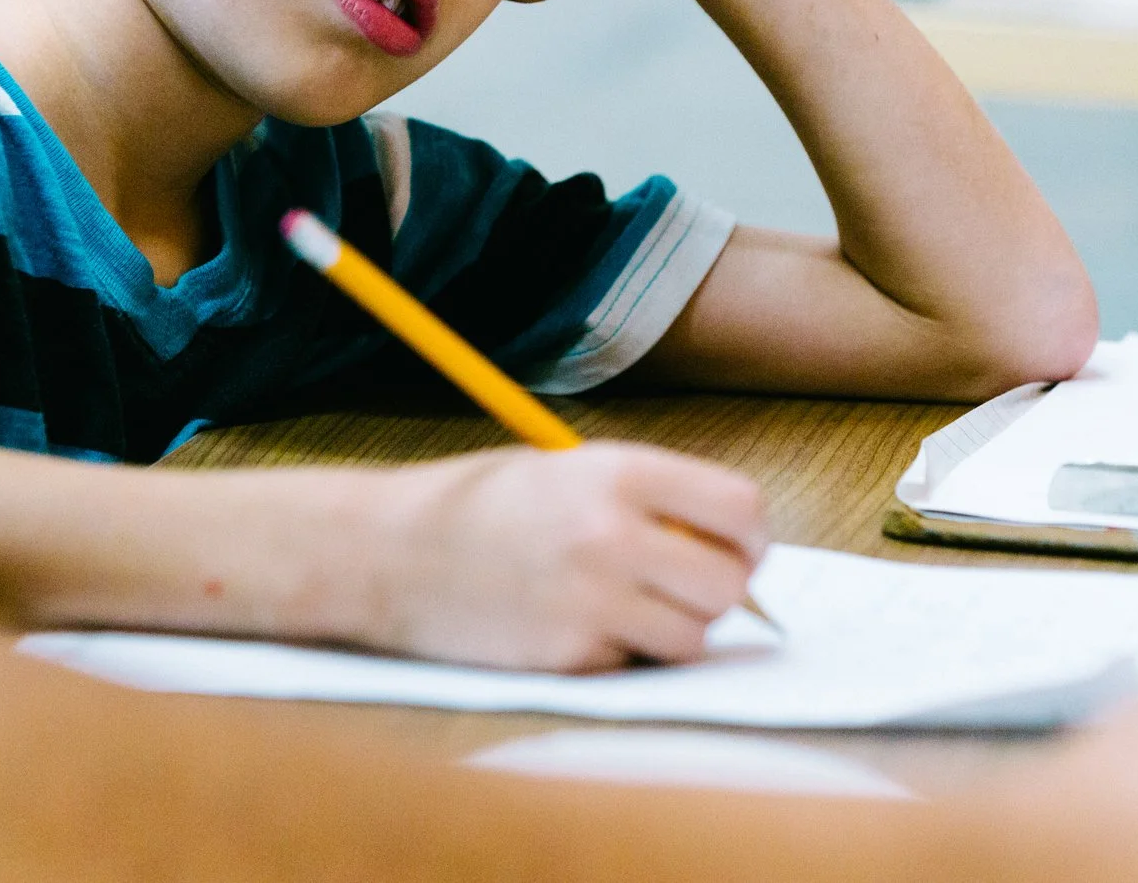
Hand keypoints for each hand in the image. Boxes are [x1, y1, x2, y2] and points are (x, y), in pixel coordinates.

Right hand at [364, 442, 766, 670]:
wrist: (387, 553)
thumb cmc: (478, 506)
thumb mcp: (566, 471)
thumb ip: (646, 499)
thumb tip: (727, 544)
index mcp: (618, 473)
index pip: (740, 508)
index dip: (749, 535)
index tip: (736, 547)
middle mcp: (612, 535)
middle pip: (729, 584)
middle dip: (720, 591)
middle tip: (686, 586)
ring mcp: (591, 601)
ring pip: (694, 638)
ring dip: (676, 631)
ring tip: (630, 609)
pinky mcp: (568, 657)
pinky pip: (635, 666)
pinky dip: (623, 656)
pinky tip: (578, 627)